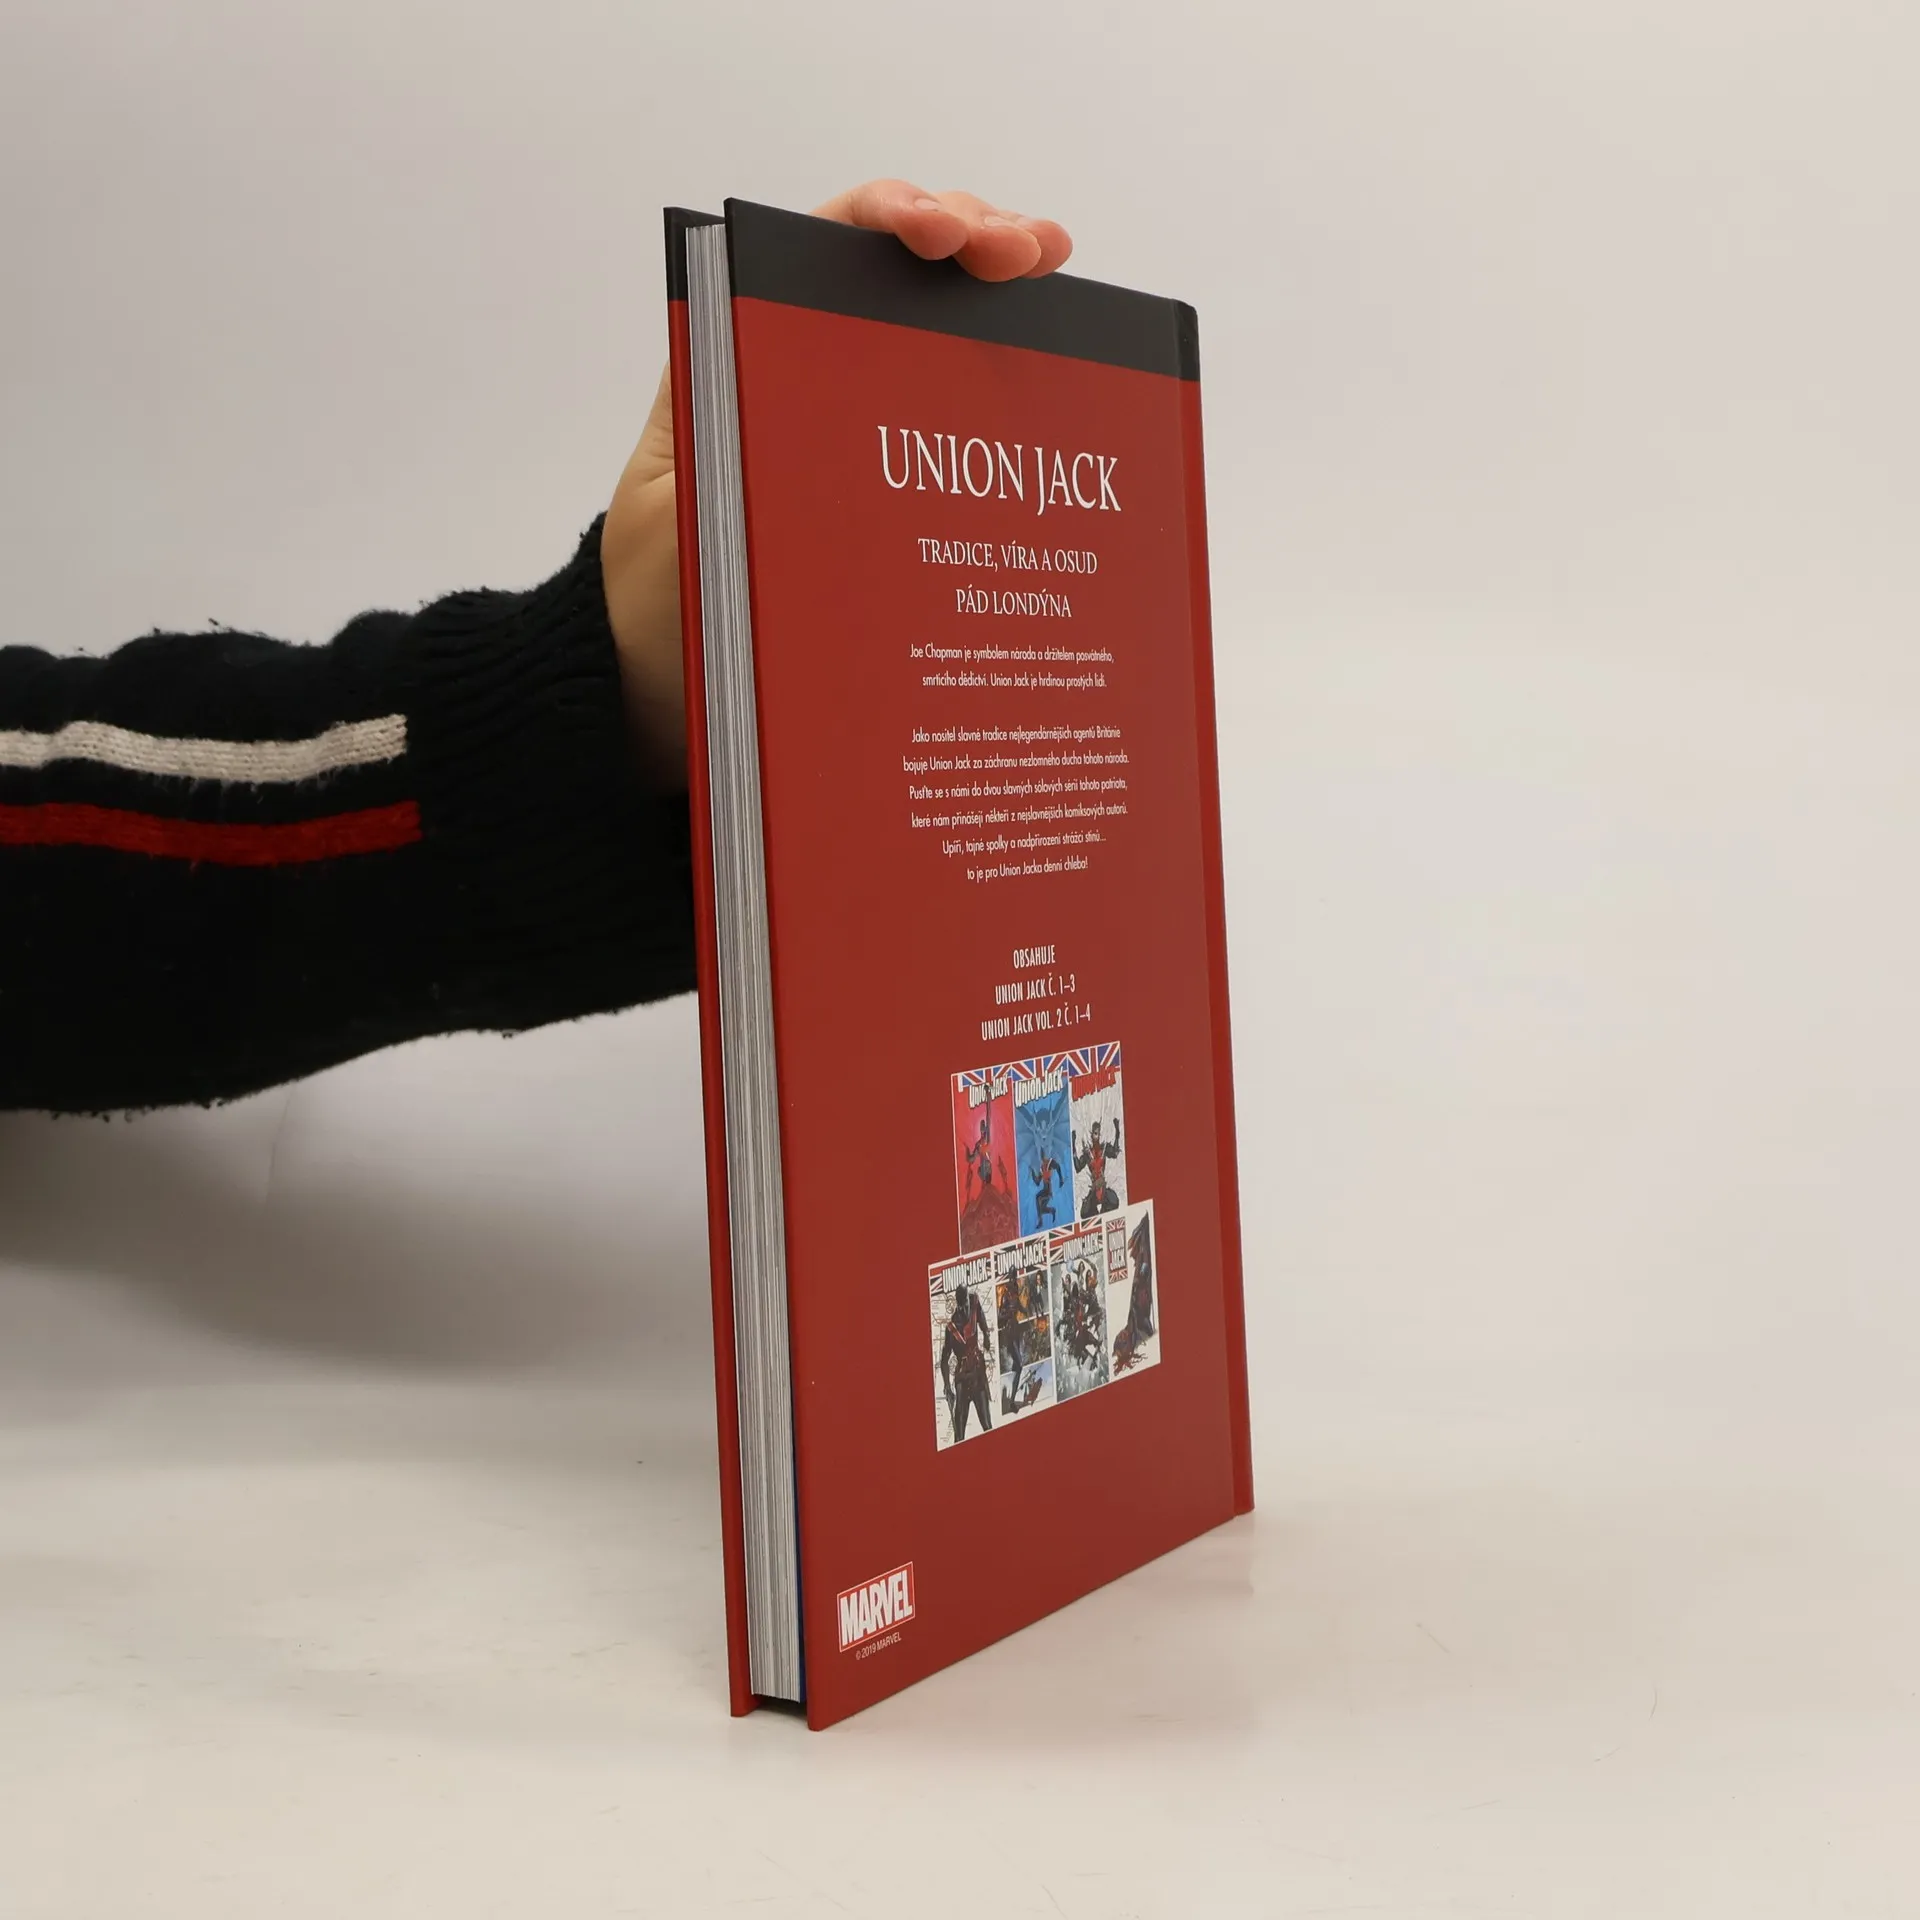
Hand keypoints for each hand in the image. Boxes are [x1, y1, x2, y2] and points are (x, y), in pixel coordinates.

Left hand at [602, 181, 1073, 784]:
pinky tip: (1057, 385)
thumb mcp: (677, 528)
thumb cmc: (655, 611)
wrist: (660, 691)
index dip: (889, 219)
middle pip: (894, 274)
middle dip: (971, 237)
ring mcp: (848, 431)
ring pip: (934, 337)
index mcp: (738, 364)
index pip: (818, 250)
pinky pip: (950, 426)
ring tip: (1052, 269)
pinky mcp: (881, 490)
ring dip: (1000, 301)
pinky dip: (1006, 392)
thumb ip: (728, 464)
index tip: (944, 235)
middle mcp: (800, 380)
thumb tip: (816, 420)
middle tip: (1030, 252)